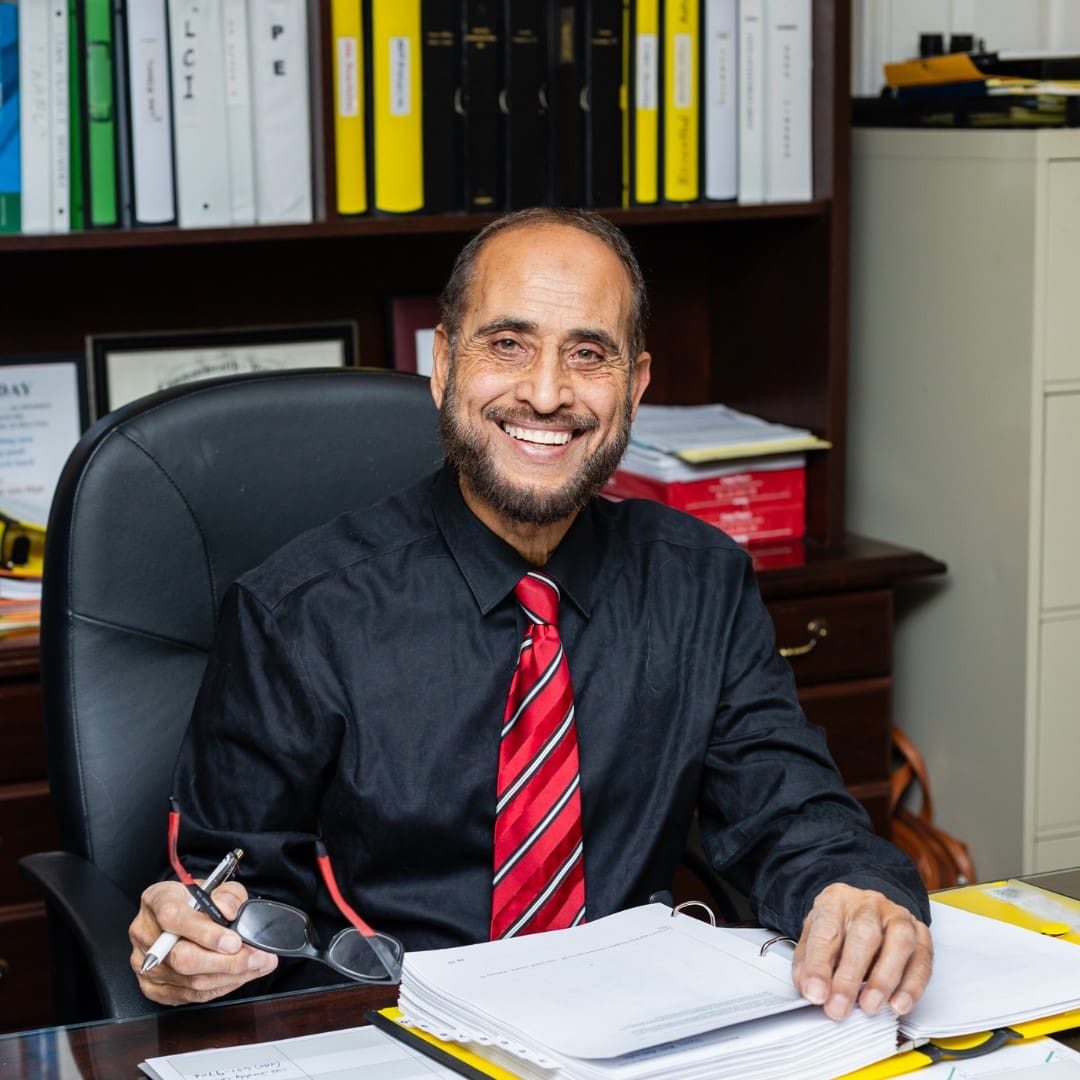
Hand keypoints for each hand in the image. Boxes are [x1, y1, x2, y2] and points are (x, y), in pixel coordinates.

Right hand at [130, 879, 278, 1005]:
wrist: (176, 914)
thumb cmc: (193, 900)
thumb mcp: (213, 885)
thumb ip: (227, 894)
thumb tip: (230, 912)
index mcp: (157, 901)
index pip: (174, 919)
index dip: (206, 933)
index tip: (234, 941)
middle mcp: (146, 934)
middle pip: (183, 958)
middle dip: (227, 962)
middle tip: (257, 957)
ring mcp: (146, 964)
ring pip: (190, 981)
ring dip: (231, 977)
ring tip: (257, 966)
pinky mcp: (153, 987)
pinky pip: (190, 995)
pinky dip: (220, 987)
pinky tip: (240, 976)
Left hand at [790, 882, 932, 1020]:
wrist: (864, 907)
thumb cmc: (839, 924)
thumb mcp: (814, 935)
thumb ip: (808, 961)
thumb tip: (808, 987)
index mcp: (836, 901)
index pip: (826, 930)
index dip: (819, 964)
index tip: (815, 993)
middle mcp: (869, 905)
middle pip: (863, 935)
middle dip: (850, 976)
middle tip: (838, 1007)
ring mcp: (898, 917)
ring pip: (899, 942)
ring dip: (884, 980)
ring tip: (869, 1006)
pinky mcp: (921, 934)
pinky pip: (923, 959)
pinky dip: (912, 986)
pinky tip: (898, 1004)